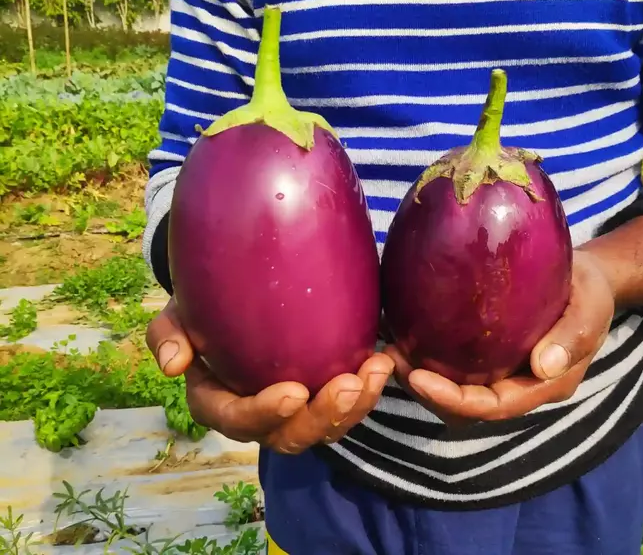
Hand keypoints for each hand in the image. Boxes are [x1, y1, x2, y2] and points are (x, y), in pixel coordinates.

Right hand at [146, 298, 393, 452]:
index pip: (238, 419)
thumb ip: (168, 334)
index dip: (264, 414)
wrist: (235, 295)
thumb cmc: (202, 307)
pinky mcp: (321, 395)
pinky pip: (348, 405)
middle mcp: (258, 416)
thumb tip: (172, 364)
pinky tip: (385, 359)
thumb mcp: (177, 314)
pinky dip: (369, 388)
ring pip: (327, 426)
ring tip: (376, 370)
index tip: (294, 392)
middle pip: (290, 435)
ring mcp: (293, 410)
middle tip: (348, 385)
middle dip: (322, 417)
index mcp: (218, 402)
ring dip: (356, 406)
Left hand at [384, 249, 615, 425]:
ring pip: (455, 390)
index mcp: (545, 385)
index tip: (418, 377)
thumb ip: (573, 337)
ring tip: (390, 349)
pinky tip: (402, 331)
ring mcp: (501, 370)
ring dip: (420, 378)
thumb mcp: (591, 308)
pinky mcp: (487, 352)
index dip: (455, 400)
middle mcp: (518, 385)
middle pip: (467, 407)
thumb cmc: (590, 291)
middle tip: (393, 361)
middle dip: (427, 393)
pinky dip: (425, 355)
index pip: (495, 406)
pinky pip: (453, 364)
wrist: (586, 277)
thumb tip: (544, 367)